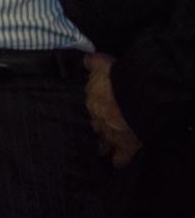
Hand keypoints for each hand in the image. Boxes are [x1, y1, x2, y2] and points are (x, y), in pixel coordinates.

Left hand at [84, 53, 141, 167]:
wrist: (136, 94)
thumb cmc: (118, 77)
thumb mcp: (101, 64)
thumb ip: (92, 63)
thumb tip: (85, 59)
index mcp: (91, 101)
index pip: (91, 107)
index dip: (97, 108)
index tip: (100, 109)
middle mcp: (97, 119)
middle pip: (95, 125)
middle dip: (99, 126)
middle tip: (103, 127)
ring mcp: (110, 134)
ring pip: (103, 143)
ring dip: (104, 145)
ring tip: (103, 150)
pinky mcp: (126, 145)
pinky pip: (120, 158)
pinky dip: (119, 160)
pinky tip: (118, 163)